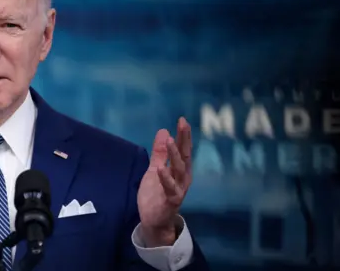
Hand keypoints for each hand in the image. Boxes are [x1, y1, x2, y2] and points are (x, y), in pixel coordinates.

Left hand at [137, 117, 192, 246]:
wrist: (154, 220)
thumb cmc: (156, 193)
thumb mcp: (155, 169)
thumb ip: (159, 152)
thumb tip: (163, 130)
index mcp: (180, 170)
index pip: (183, 149)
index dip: (184, 135)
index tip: (182, 120)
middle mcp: (183, 178)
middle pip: (185, 156)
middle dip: (184, 140)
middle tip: (183, 124)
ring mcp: (178, 189)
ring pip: (179, 170)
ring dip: (175, 155)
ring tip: (170, 141)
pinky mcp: (171, 200)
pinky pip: (170, 188)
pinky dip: (165, 178)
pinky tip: (160, 168)